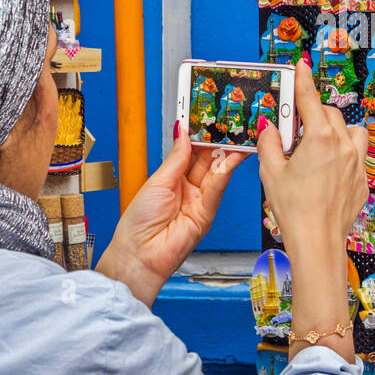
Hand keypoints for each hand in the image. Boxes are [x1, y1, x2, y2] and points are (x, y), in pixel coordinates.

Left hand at [96, 128, 247, 306]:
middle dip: (217, 142)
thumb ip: (177, 157)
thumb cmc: (138, 223)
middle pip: (207, 160)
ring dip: (227, 154)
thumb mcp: (157, 181)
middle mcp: (187, 188)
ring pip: (217, 172)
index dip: (200, 136)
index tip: (207, 119)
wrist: (140, 254)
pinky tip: (231, 157)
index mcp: (172, 179)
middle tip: (228, 124)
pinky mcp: (207, 214)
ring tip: (235, 137)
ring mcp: (199, 201)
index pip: (191, 152)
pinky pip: (218, 188)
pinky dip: (226, 172)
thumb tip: (184, 132)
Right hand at [257, 59, 368, 261]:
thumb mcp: (271, 172)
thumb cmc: (294, 210)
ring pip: (351, 132)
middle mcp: (343, 146)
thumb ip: (269, 144)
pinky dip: (343, 155)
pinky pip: (356, 156)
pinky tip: (326, 171)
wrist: (318, 242)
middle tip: (294, 131)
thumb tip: (269, 129)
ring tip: (316, 147)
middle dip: (313, 116)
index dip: (303, 79)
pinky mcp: (362, 181)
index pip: (310, 99)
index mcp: (320, 139)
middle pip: (330, 115)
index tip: (302, 65)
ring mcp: (356, 164)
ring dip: (335, 132)